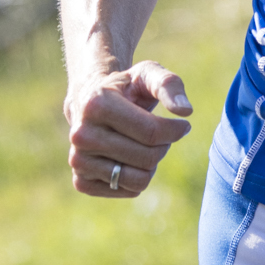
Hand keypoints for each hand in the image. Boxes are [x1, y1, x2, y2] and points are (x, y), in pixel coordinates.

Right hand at [66, 60, 192, 198]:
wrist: (90, 103)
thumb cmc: (126, 88)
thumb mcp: (148, 73)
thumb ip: (169, 85)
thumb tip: (186, 111)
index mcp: (97, 104)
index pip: (151, 132)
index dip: (176, 130)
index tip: (183, 125)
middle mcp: (81, 134)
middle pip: (147, 158)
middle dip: (163, 147)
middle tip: (158, 135)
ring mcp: (78, 160)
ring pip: (138, 180)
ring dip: (151, 165)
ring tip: (143, 146)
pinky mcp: (81, 181)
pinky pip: (127, 191)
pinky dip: (136, 178)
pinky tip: (128, 158)